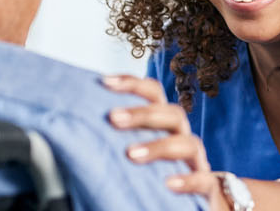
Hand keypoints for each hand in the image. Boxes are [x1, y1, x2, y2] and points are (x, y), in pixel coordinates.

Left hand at [101, 75, 226, 206]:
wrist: (189, 207)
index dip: (133, 84)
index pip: (154, 95)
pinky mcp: (210, 190)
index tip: (105, 82)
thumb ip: (112, 144)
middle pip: (173, 114)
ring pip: (189, 143)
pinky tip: (169, 184)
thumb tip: (69, 132)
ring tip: (131, 155)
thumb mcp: (131, 157)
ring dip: (159, 146)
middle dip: (143, 114)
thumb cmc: (153, 180)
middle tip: (114, 118)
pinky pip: (204, 181)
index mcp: (164, 127)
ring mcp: (198, 164)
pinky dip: (188, 180)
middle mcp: (182, 139)